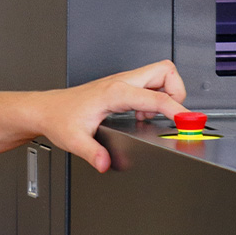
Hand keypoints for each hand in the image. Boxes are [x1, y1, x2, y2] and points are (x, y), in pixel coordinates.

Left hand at [33, 59, 186, 173]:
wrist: (46, 109)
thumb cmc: (59, 117)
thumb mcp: (74, 140)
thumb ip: (92, 152)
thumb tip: (105, 163)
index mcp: (114, 92)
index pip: (156, 97)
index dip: (177, 110)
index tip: (189, 122)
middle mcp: (120, 82)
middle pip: (165, 71)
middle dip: (178, 91)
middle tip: (175, 115)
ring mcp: (121, 82)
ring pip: (159, 74)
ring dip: (166, 93)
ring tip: (153, 117)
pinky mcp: (120, 86)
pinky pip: (148, 84)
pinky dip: (154, 97)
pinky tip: (142, 115)